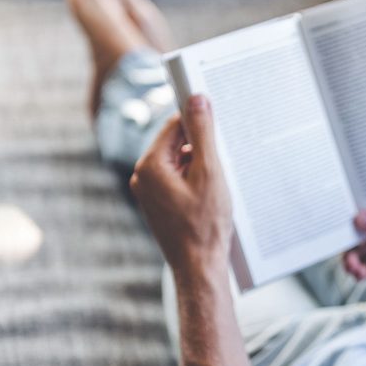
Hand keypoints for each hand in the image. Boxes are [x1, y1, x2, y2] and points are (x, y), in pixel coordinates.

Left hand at [130, 95, 232, 274]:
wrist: (200, 266)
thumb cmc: (205, 224)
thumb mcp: (210, 172)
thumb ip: (203, 133)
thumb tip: (197, 99)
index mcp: (150, 166)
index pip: (173, 125)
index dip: (197, 121)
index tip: (218, 120)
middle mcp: (143, 177)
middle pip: (175, 143)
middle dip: (200, 148)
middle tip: (222, 163)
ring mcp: (149, 192)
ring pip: (178, 161)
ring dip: (200, 165)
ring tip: (217, 186)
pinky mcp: (159, 204)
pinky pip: (178, 179)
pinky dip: (196, 180)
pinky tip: (210, 196)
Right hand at [344, 211, 365, 307]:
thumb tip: (359, 218)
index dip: (354, 201)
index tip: (338, 206)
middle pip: (358, 225)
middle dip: (345, 231)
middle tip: (335, 237)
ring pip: (355, 247)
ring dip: (349, 254)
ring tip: (353, 264)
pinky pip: (360, 267)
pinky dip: (355, 269)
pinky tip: (358, 273)